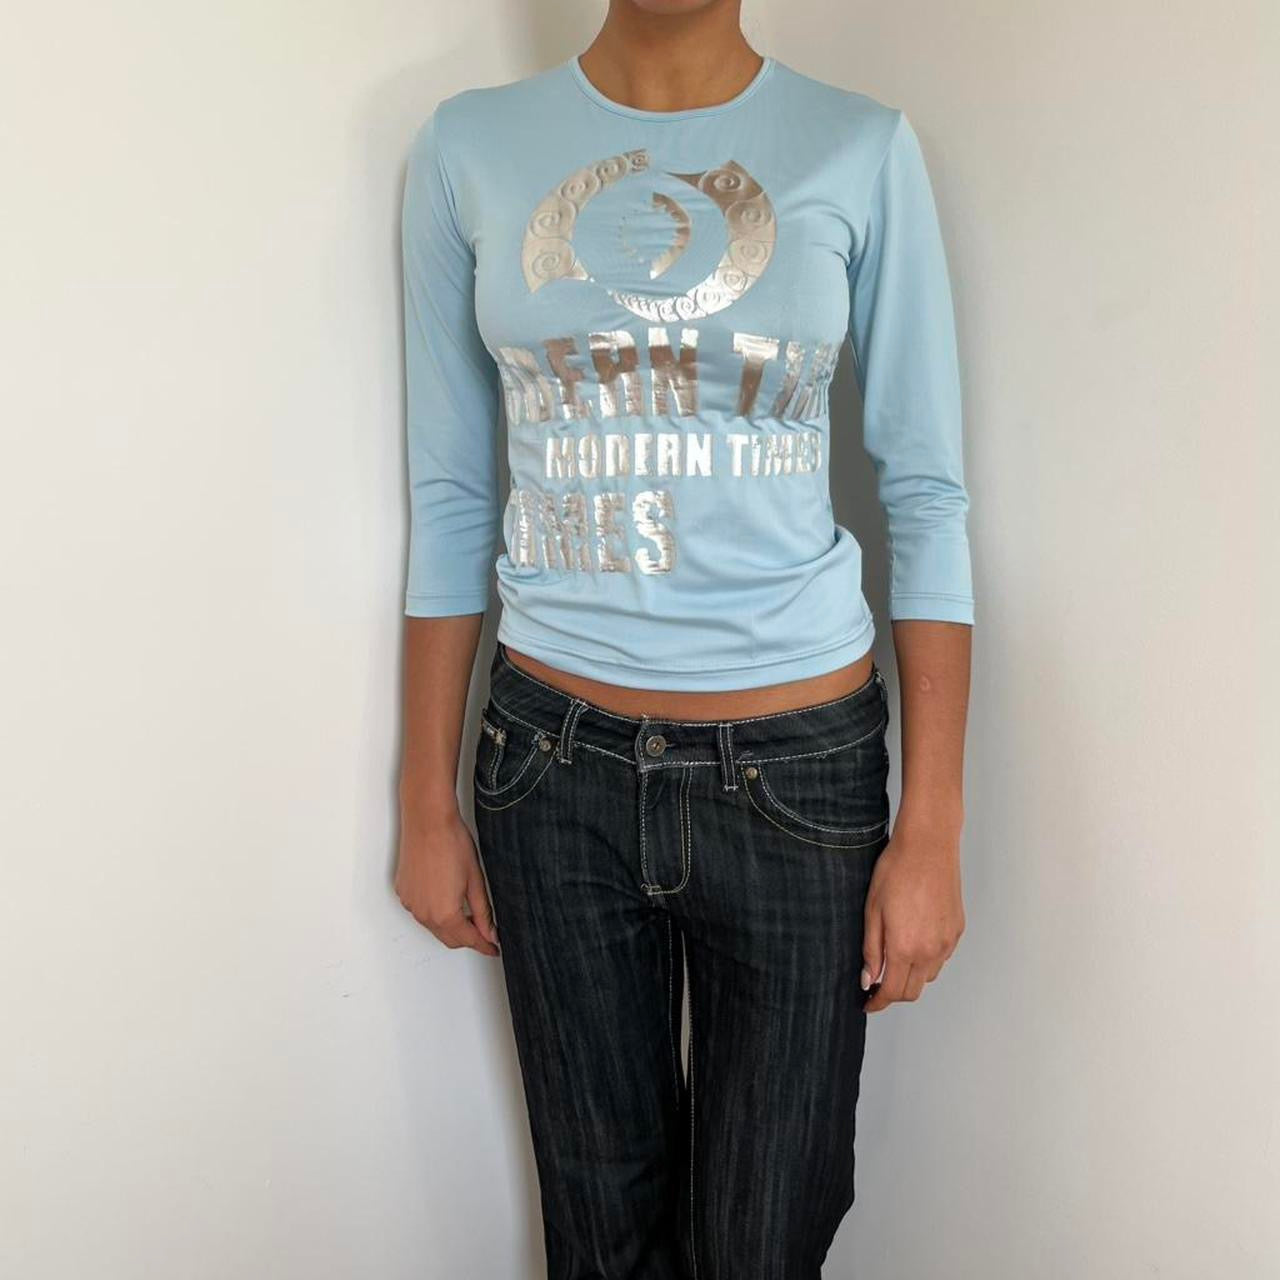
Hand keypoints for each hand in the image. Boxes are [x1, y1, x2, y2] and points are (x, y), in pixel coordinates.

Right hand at [395, 804, 499, 956]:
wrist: (428, 820)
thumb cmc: (452, 843)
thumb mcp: (476, 880)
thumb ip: (483, 912)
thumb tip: (490, 933)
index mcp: (445, 914)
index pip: (468, 940)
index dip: (484, 946)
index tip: (494, 948)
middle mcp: (424, 914)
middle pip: (449, 939)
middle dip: (467, 937)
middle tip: (485, 929)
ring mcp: (410, 904)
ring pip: (434, 927)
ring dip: (450, 925)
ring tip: (467, 910)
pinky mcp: (402, 893)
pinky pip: (421, 912)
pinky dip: (434, 912)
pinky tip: (446, 897)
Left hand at [861, 817, 963, 1011]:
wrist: (928, 846)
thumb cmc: (896, 871)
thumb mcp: (873, 910)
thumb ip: (872, 949)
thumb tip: (869, 979)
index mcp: (906, 947)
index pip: (893, 991)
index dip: (879, 1002)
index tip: (868, 1003)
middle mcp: (931, 951)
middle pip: (913, 990)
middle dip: (894, 993)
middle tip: (877, 983)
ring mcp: (947, 941)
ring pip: (929, 975)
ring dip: (911, 976)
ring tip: (894, 958)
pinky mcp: (957, 930)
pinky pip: (941, 957)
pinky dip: (926, 959)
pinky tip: (914, 941)